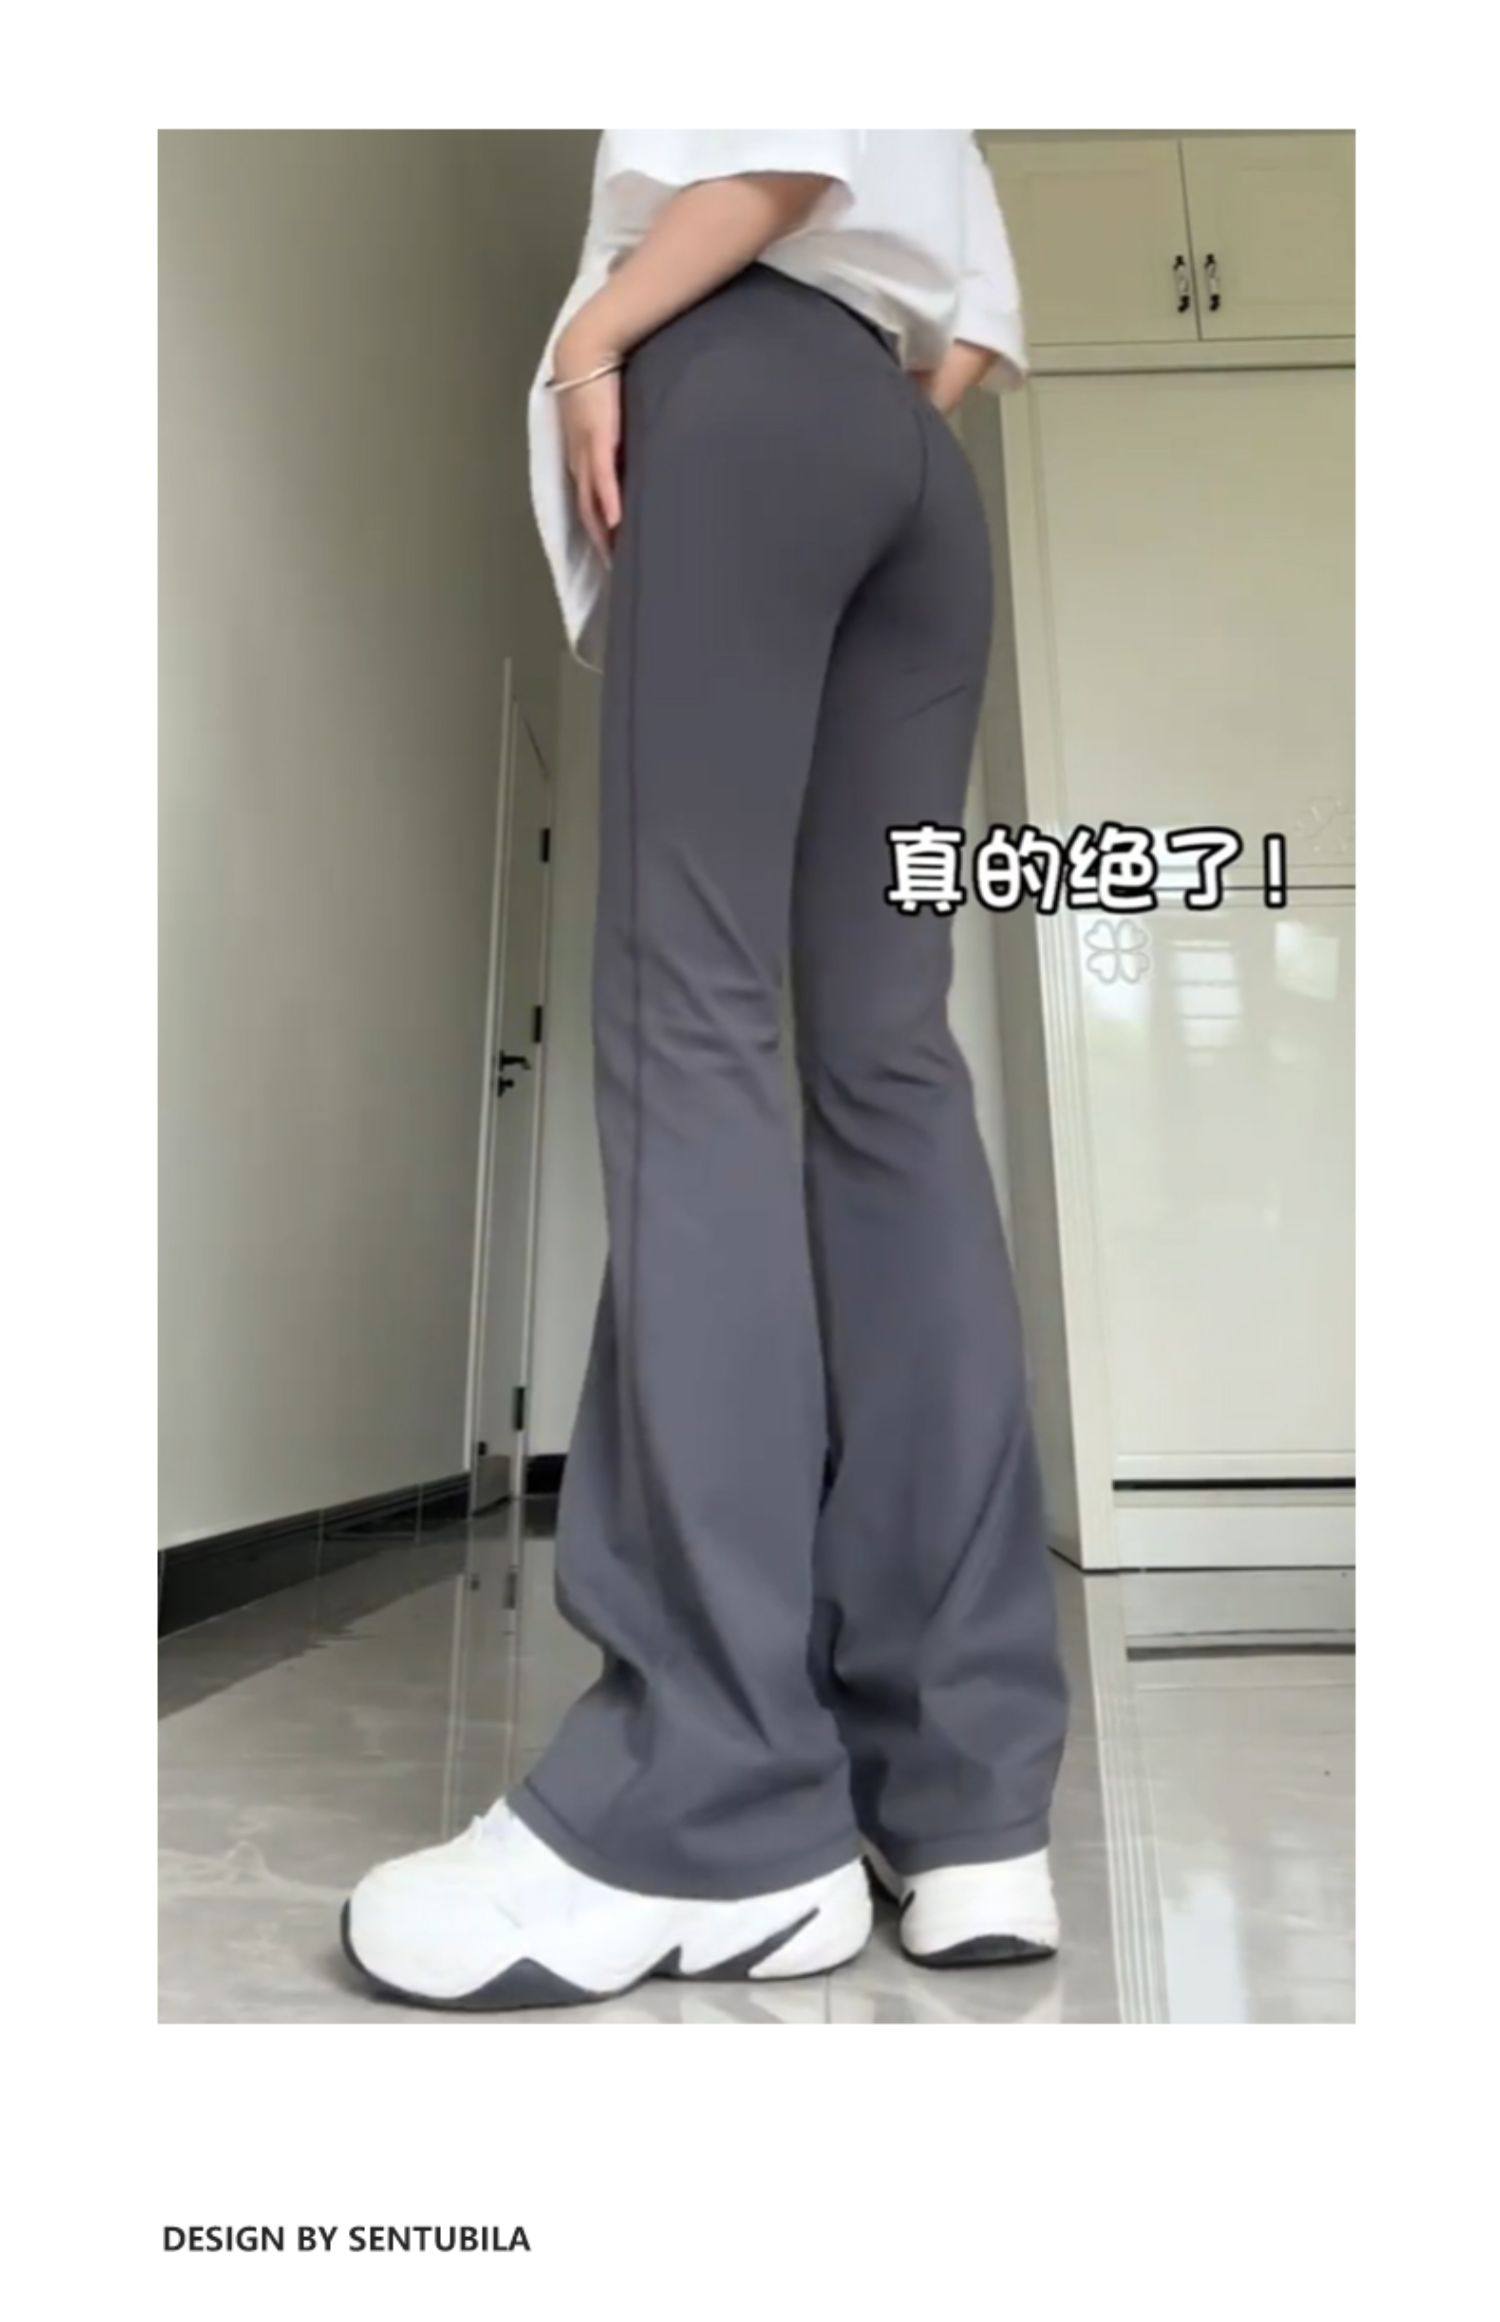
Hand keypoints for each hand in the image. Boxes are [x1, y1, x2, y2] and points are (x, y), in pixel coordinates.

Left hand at [555, 321, 622, 562]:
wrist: (589, 346)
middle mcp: (580, 462)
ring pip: (593, 505)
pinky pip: (603, 480)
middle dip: (601, 546)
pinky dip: (609, 504)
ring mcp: (586, 453)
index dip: (600, 534)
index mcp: (583, 458)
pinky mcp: (598, 440)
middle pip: (588, 516)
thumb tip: (640, 453)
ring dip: (604, 536)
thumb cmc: (602, 376)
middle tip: (617, 575)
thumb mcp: (613, 414)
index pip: (589, 506)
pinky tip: (619, 525)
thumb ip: (624, 437)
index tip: (613, 559)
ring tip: (619, 563)